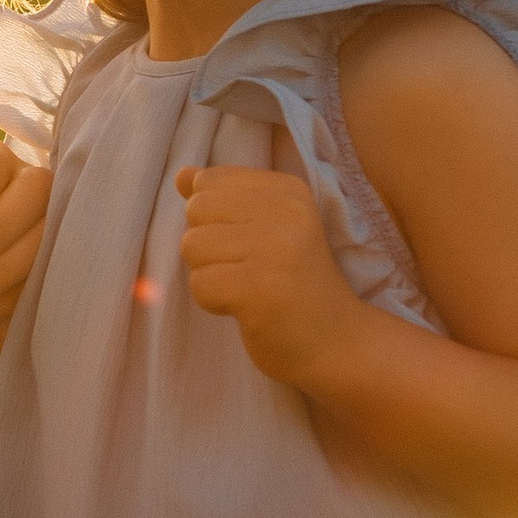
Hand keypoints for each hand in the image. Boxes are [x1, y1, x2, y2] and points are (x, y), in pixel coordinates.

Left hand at [175, 164, 364, 389]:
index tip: (250, 245)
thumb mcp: (266, 229)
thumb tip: (181, 175)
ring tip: (248, 289)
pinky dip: (213, 302)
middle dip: (207, 247)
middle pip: (196, 210)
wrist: (337, 342)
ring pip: (192, 246)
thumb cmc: (293, 286)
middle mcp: (287, 211)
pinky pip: (200, 284)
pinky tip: (246, 308)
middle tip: (247, 270)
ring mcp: (276, 248)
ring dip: (209, 275)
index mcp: (289, 190)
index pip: (209, 180)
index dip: (213, 218)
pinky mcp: (261, 287)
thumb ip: (224, 198)